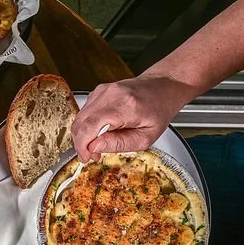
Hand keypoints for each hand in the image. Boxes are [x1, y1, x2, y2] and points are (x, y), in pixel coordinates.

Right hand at [71, 72, 197, 161]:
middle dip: (82, 143)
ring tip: (98, 144)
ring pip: (80, 118)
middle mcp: (110, 94)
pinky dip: (87, 126)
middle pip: (80, 122)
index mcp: (125, 106)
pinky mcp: (99, 91)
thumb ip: (119, 144)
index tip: (86, 158)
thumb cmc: (158, 111)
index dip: (82, 145)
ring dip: (84, 135)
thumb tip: (94, 148)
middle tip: (93, 155)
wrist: (163, 86)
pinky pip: (84, 112)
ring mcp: (103, 90)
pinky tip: (99, 132)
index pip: (90, 126)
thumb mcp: (146, 137)